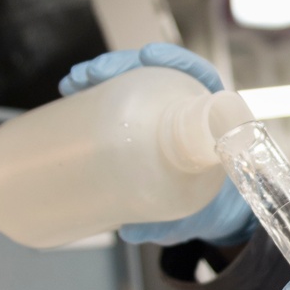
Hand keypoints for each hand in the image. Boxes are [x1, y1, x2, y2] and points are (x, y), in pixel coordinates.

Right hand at [59, 43, 255, 247]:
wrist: (211, 216)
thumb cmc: (212, 208)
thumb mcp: (194, 215)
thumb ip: (169, 224)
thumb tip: (131, 231)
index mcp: (215, 122)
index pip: (199, 77)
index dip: (176, 61)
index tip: (149, 57)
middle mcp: (191, 111)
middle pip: (159, 73)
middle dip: (124, 65)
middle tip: (94, 73)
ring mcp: (166, 115)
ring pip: (137, 82)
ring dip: (104, 73)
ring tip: (75, 81)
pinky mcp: (146, 125)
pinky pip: (125, 100)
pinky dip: (100, 91)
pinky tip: (74, 91)